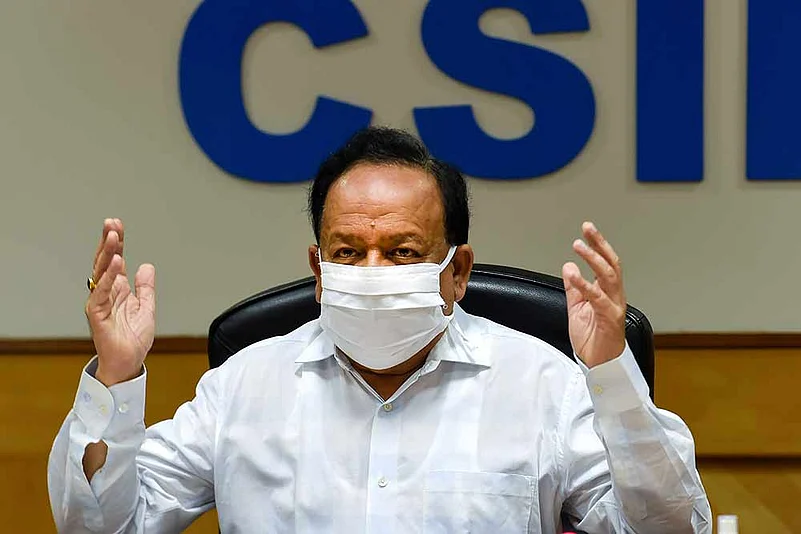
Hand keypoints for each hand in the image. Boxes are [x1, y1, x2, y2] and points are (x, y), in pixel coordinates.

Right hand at [85, 219, 155, 385]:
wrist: (128, 362)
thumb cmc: (133, 339)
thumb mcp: (146, 308)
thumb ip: (145, 288)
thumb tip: (146, 266)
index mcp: (118, 290)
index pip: (116, 261)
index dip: (117, 244)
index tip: (117, 225)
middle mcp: (107, 293)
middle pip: (106, 262)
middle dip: (108, 242)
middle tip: (111, 224)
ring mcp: (100, 302)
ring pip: (102, 273)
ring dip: (107, 254)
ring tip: (113, 237)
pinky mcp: (97, 315)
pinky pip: (102, 293)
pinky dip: (108, 278)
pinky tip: (115, 264)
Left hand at [562, 222, 625, 367]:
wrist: (599, 365)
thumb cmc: (592, 339)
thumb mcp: (577, 308)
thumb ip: (574, 287)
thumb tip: (569, 266)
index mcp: (608, 292)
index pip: (606, 262)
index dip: (598, 245)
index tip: (587, 229)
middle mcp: (615, 296)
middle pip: (611, 264)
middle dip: (600, 244)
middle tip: (587, 229)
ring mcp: (614, 306)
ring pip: (608, 276)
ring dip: (593, 259)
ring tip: (579, 246)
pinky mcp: (610, 318)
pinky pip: (598, 298)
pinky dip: (585, 284)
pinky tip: (574, 274)